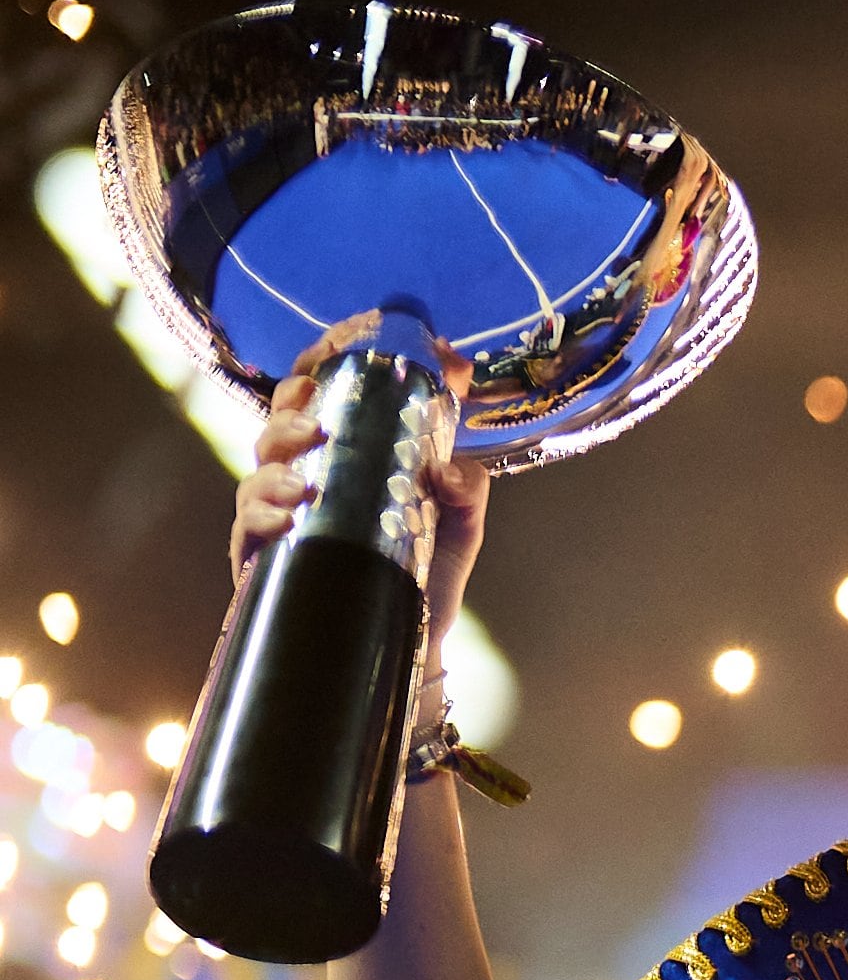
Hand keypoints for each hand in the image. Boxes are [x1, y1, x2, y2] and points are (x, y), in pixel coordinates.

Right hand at [233, 321, 491, 666]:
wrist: (411, 647)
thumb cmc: (423, 573)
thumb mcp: (459, 525)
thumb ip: (467, 487)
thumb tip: (451, 465)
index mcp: (349, 452)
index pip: (328, 388)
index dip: (332, 353)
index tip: (356, 332)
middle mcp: (307, 474)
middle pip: (283, 418)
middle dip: (294, 406)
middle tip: (317, 416)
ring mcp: (282, 514)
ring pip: (259, 468)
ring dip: (278, 460)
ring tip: (306, 471)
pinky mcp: (265, 559)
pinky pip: (248, 529)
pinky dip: (262, 517)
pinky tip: (285, 518)